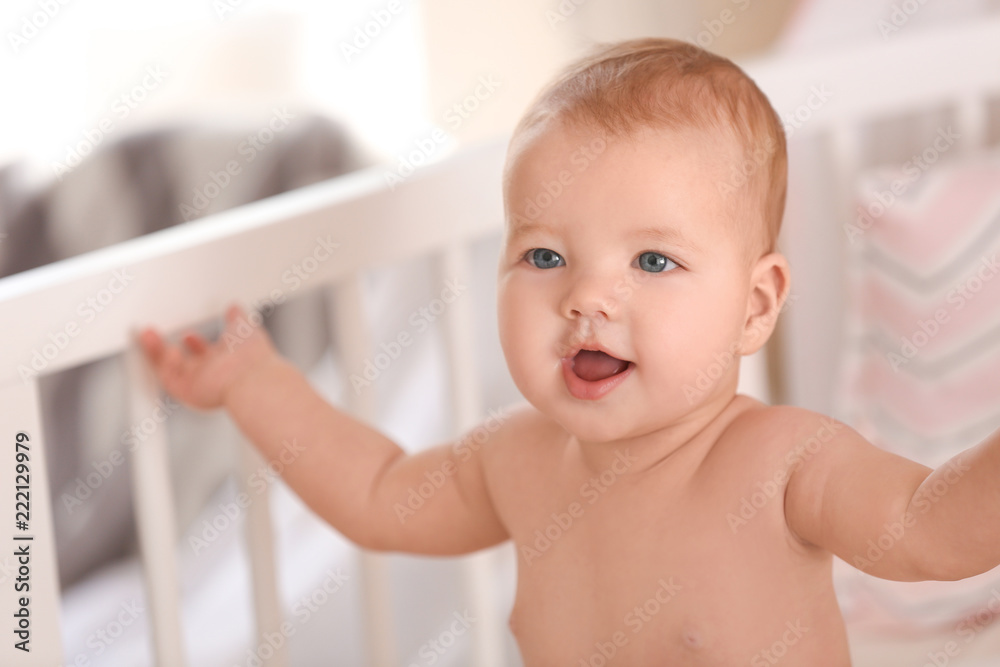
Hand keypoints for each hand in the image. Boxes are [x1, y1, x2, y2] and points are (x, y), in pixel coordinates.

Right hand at [138, 303, 279, 410]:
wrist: (251, 377)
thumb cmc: (252, 356)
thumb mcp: (243, 328)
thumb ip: (236, 318)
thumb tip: (234, 308)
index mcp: (225, 362)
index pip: (204, 354)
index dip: (194, 343)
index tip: (187, 333)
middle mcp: (211, 375)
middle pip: (181, 363)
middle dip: (164, 347)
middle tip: (151, 332)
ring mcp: (199, 385)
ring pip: (169, 370)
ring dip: (156, 352)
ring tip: (148, 335)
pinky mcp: (189, 393)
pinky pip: (169, 379)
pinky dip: (167, 364)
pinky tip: (172, 351)